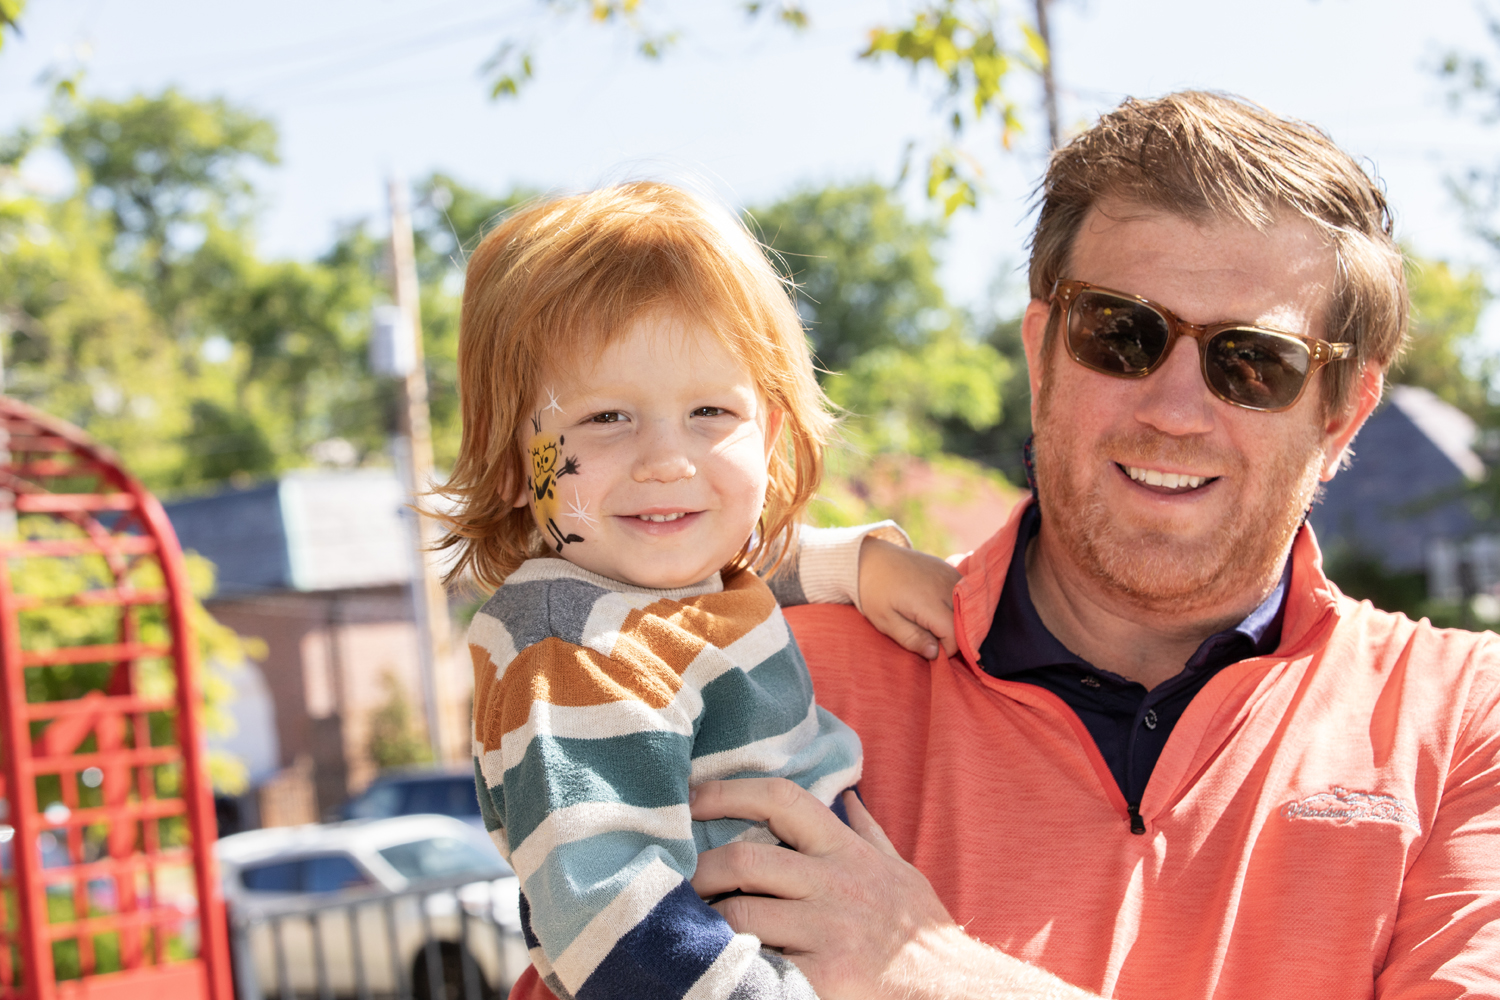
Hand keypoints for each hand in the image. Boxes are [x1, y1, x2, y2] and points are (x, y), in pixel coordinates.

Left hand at [689, 779, 1094, 999]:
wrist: (957, 988)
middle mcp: (833, 883)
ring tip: (691, 923)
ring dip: (709, 920)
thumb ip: (869, 834)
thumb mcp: (901, 870)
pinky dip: (735, 960)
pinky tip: (721, 960)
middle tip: (679, 882)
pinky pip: (760, 963)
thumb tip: (849, 796)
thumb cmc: (922, 932)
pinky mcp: (822, 976)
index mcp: (845, 850)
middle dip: (701, 871)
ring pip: (741, 913)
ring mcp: (827, 930)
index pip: (782, 798)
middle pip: (744, 860)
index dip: (730, 791)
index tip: (692, 798)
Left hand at [858, 536, 960, 658]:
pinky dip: (958, 604)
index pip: (955, 634)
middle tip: (932, 637)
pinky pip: (964, 592)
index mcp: (929, 602)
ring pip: (969, 607)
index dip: (947, 649)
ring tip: (934, 622)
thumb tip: (935, 653)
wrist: (870, 558)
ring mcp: (949, 574)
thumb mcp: (885, 621)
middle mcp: (945, 586)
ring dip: (958, 620)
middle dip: (955, 636)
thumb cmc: (874, 592)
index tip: (932, 650)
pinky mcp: (948, 568)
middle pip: (966, 621)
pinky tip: (939, 607)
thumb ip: (911, 638)